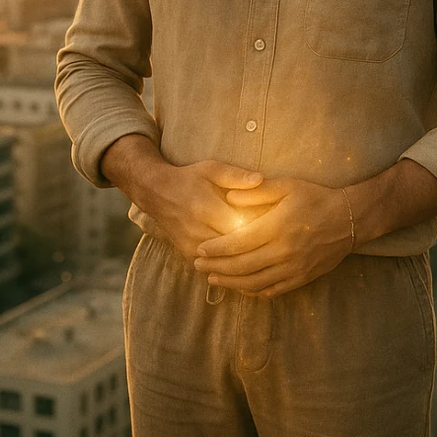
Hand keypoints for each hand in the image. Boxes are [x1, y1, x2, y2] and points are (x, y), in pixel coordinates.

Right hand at [145, 159, 268, 261]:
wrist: (157, 193)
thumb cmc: (190, 178)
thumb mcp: (212, 169)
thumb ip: (236, 176)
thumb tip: (261, 178)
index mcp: (206, 209)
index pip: (244, 225)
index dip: (264, 225)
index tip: (279, 220)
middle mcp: (198, 232)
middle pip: (238, 247)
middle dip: (260, 244)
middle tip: (278, 240)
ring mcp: (193, 247)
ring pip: (229, 261)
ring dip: (249, 257)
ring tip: (268, 250)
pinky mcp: (190, 257)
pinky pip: (218, 267)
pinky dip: (234, 264)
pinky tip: (251, 260)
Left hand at [193, 177, 353, 297]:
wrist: (349, 219)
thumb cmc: (315, 198)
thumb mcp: (287, 186)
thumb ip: (256, 193)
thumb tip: (228, 198)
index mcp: (277, 227)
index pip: (238, 243)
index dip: (215, 249)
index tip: (200, 249)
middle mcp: (284, 251)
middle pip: (241, 266)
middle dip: (216, 267)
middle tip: (198, 265)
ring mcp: (293, 268)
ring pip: (254, 282)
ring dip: (230, 282)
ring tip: (213, 278)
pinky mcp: (301, 278)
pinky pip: (272, 290)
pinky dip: (252, 291)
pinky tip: (240, 287)